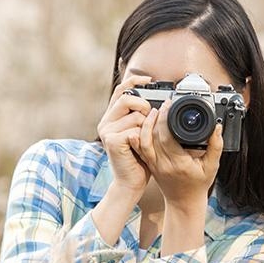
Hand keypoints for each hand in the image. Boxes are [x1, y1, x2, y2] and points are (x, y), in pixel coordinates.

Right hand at [97, 75, 153, 193]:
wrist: (130, 182)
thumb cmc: (139, 159)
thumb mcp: (142, 134)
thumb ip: (143, 117)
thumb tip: (157, 102)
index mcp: (112, 117)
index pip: (121, 90)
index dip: (135, 81)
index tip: (150, 79)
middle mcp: (106, 122)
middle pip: (128, 99)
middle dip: (145, 106)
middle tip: (151, 119)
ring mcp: (107, 131)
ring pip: (136, 115)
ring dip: (147, 127)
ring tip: (145, 141)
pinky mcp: (112, 140)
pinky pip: (136, 130)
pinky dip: (144, 138)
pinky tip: (140, 149)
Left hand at [130, 97, 223, 211]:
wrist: (184, 202)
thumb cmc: (198, 185)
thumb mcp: (212, 166)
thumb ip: (216, 146)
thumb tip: (217, 127)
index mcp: (179, 163)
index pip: (167, 136)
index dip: (166, 118)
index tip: (170, 105)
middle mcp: (163, 164)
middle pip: (153, 136)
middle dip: (156, 117)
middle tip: (164, 104)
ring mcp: (154, 165)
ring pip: (143, 141)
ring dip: (146, 124)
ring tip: (153, 112)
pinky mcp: (149, 164)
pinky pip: (141, 148)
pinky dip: (139, 136)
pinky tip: (143, 125)